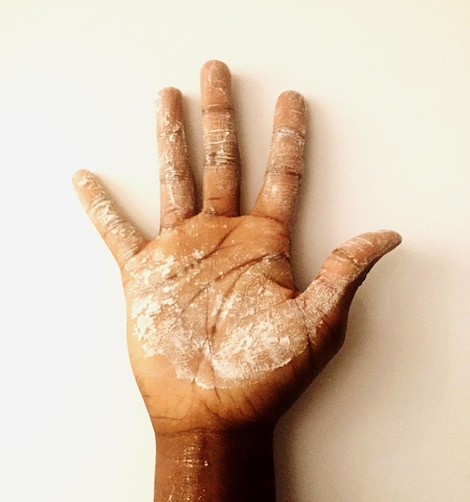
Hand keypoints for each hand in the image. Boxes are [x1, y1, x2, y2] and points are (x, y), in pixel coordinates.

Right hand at [73, 60, 399, 432]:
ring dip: (171, 139)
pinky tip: (87, 180)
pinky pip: (118, 232)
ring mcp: (184, 254)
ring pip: (175, 180)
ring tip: (166, 97)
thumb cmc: (267, 377)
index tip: (292, 100)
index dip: (288, 138)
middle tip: (216, 72)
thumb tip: (388, 235)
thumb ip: (345, 275)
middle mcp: (225, 241)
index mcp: (266, 247)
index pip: (282, 177)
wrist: (215, 414)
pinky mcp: (147, 277)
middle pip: (224, 162)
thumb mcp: (317, 325)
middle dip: (221, 115)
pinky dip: (101, 207)